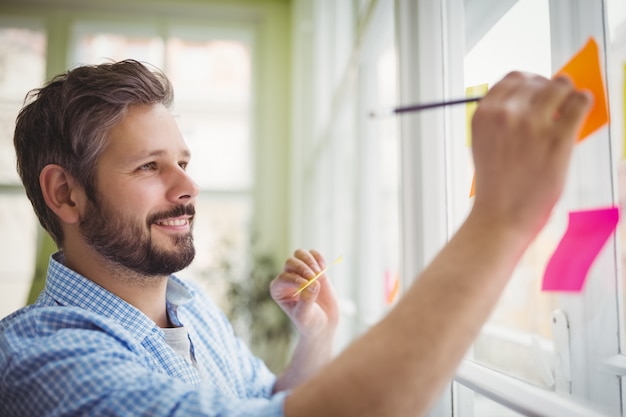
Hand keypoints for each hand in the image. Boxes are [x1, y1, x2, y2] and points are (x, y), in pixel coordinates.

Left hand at [270, 249, 338, 338]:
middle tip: (314, 277)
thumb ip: (306, 301)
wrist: (323, 325)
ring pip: (300, 254)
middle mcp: (287, 279)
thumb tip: (312, 283)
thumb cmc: (310, 323)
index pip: (283, 277)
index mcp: (278, 290)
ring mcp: (301, 273)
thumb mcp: (305, 316)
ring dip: (310, 260)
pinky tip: (323, 268)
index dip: (295, 279)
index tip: (307, 285)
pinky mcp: (314, 270)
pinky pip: (313, 255)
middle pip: (291, 262)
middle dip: (303, 268)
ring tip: (319, 273)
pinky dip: (318, 257)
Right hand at [471, 71, 591, 237]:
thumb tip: (532, 100)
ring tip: (571, 105)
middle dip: (549, 89)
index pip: (513, 79)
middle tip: (557, 102)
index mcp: (484, 114)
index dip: (530, 82)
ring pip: (560, 85)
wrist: (501, 215)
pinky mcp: (557, 138)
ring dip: (568, 92)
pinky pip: (579, 103)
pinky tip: (582, 109)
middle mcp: (505, 114)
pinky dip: (584, 102)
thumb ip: (499, 119)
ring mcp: (531, 124)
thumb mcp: (483, 143)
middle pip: (537, 81)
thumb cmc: (495, 184)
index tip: (539, 89)